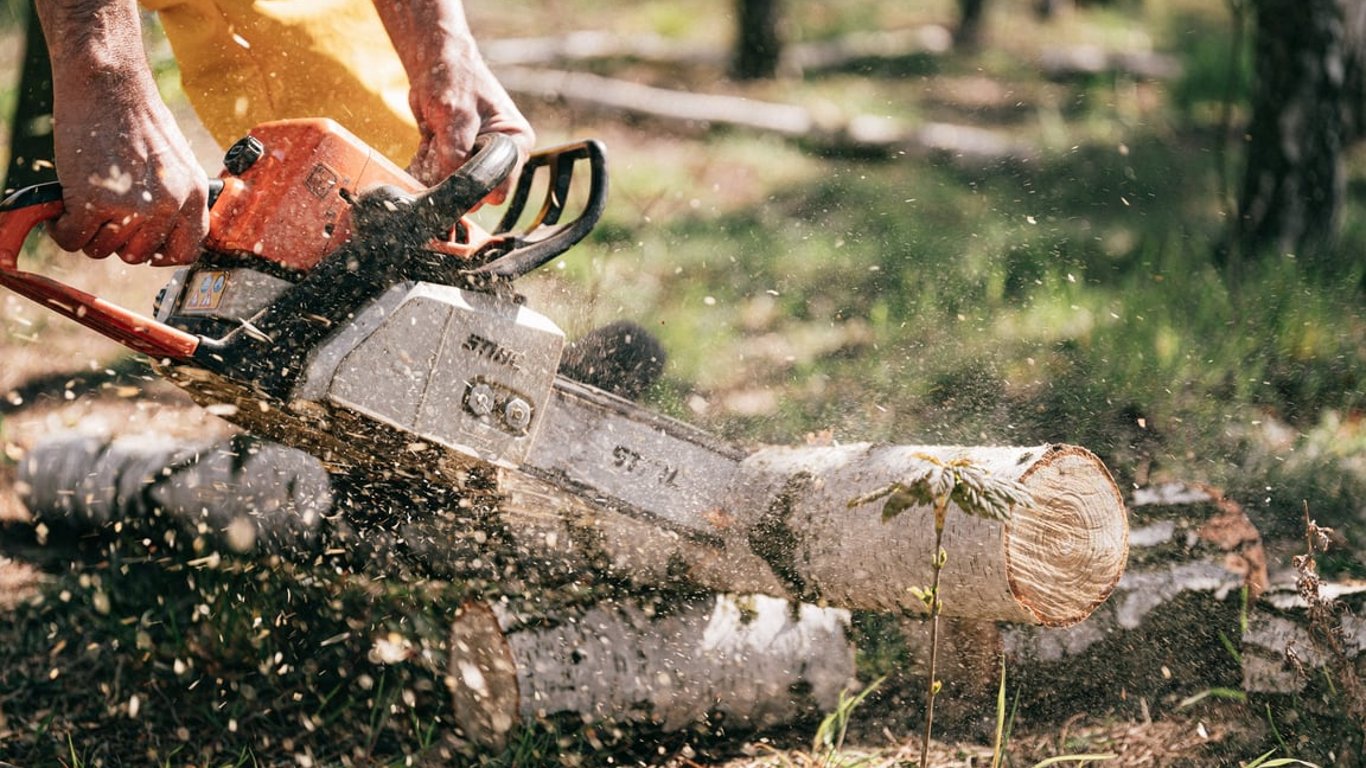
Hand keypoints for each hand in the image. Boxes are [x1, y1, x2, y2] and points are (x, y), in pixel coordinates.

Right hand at [49, 95, 209, 265]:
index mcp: (194, 195)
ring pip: (102, 250)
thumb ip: (175, 198)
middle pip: (136, 255)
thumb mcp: (177, 163)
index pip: (185, 252)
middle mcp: (169, 205)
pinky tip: (63, 209)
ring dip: (88, 232)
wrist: (109, 86)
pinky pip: (73, 240)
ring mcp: (133, 206)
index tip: (140, 243)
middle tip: (103, 213)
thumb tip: (160, 231)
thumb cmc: (138, 119)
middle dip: (116, 239)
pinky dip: (62, 228)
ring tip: (85, 202)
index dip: (158, 253)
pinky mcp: (95, 201)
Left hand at [406, 52, 534, 201]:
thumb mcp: (456, 114)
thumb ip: (455, 152)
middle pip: (477, 192)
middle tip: (439, 147)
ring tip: (434, 139)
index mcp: (516, 143)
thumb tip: (450, 188)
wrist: (436, 63)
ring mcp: (480, 160)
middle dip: (452, 178)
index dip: (474, 187)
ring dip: (436, 171)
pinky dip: (427, 167)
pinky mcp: (459, 161)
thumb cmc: (454, 78)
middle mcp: (502, 157)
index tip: (450, 173)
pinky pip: (440, 180)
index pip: (500, 186)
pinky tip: (427, 144)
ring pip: (455, 188)